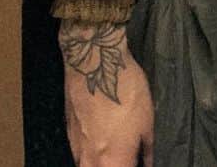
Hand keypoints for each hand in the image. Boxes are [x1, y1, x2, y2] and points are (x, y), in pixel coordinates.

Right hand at [59, 19, 153, 165]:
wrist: (93, 61)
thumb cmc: (125, 88)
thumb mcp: (147, 118)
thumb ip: (147, 148)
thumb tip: (148, 162)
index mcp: (113, 161)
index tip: (139, 164)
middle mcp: (90, 160)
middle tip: (126, 159)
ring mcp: (76, 148)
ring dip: (101, 165)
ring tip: (114, 155)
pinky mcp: (68, 134)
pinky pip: (78, 157)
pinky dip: (89, 157)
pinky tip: (100, 145)